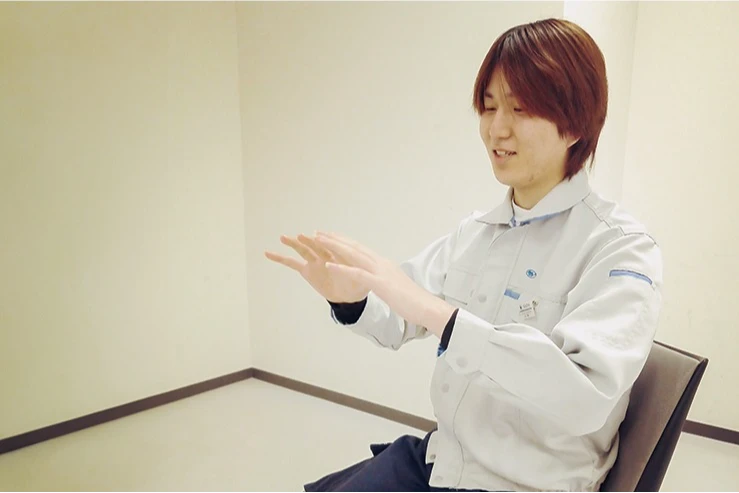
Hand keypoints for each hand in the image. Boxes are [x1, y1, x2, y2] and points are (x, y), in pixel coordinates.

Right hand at [265, 233, 370, 303]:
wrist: (349, 296)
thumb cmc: (357, 285)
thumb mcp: (362, 280)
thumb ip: (357, 274)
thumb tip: (358, 269)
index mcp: (340, 255)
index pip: (332, 246)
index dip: (325, 242)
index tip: (317, 236)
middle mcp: (325, 255)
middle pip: (316, 245)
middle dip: (309, 240)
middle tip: (301, 236)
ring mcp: (315, 261)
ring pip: (303, 250)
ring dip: (294, 243)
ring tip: (283, 237)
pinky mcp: (307, 270)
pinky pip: (292, 263)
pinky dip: (280, 258)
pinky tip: (269, 253)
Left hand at [314, 231, 455, 336]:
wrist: (428, 307)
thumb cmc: (414, 301)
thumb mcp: (395, 287)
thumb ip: (385, 280)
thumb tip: (380, 280)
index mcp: (385, 264)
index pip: (361, 249)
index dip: (345, 242)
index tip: (332, 237)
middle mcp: (381, 264)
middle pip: (354, 247)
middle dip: (335, 239)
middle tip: (319, 232)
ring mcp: (381, 272)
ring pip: (353, 255)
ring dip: (334, 246)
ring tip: (318, 240)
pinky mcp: (381, 284)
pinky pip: (357, 274)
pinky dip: (342, 268)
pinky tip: (328, 265)